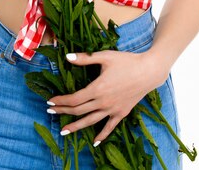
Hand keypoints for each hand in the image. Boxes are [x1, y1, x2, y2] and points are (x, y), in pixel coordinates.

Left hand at [47, 50, 168, 143]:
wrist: (148, 71)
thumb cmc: (126, 61)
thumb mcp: (105, 57)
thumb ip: (85, 58)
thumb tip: (67, 57)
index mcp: (97, 88)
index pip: (74, 99)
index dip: (61, 101)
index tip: (50, 101)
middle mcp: (103, 102)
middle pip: (79, 110)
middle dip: (63, 111)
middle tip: (50, 112)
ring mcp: (112, 109)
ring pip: (90, 121)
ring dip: (75, 126)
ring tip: (63, 131)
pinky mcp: (121, 113)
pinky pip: (109, 127)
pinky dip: (101, 136)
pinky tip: (94, 142)